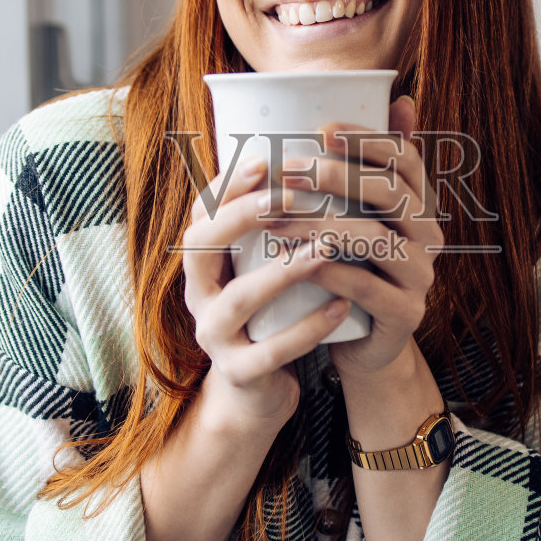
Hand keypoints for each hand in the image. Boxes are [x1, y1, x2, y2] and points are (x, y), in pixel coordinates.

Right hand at [181, 156, 350, 427]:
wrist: (259, 388)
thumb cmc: (269, 309)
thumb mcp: (264, 263)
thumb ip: (281, 219)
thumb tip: (316, 152)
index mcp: (202, 260)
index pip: (201, 212)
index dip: (225, 185)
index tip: (263, 159)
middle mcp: (198, 293)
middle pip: (201, 246)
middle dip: (240, 217)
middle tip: (286, 197)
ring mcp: (214, 335)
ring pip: (239, 300)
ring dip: (281, 271)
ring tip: (325, 248)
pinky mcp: (239, 372)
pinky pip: (271, 351)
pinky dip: (307, 329)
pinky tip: (342, 307)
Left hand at [275, 95, 443, 378]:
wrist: (362, 345)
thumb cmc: (352, 269)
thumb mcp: (358, 216)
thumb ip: (368, 165)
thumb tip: (397, 97)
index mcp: (420, 205)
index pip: (405, 159)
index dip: (367, 139)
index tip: (320, 129)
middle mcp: (430, 236)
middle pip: (390, 193)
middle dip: (336, 176)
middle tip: (287, 170)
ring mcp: (421, 277)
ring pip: (374, 238)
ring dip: (318, 224)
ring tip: (272, 217)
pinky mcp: (406, 315)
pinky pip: (366, 287)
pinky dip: (327, 270)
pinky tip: (291, 261)